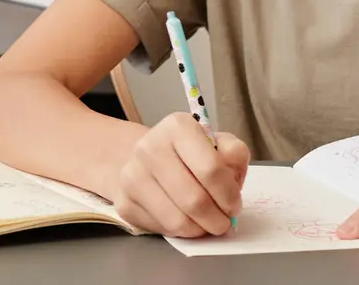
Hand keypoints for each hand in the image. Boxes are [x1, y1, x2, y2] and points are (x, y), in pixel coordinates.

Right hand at [112, 113, 249, 236]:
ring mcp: (132, 175)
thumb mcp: (217, 144)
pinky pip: (162, 229)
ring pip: (178, 220)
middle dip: (218, 219)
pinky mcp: (124, 202)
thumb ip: (233, 153)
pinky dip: (181, 231)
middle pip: (194, 200)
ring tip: (207, 223)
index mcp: (177, 127)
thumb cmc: (189, 154)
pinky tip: (185, 219)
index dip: (229, 194)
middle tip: (224, 221)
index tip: (234, 204)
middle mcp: (149, 147)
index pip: (211, 169)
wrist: (145, 160)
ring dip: (201, 229)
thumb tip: (233, 174)